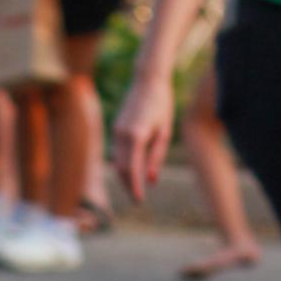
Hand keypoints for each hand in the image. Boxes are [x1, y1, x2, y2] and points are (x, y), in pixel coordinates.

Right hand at [113, 74, 175, 202]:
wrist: (147, 80)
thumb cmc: (161, 104)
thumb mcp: (165, 132)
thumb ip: (157, 156)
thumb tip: (151, 180)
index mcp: (137, 135)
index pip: (133, 169)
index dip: (135, 187)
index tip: (140, 200)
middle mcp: (122, 134)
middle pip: (122, 169)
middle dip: (128, 186)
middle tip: (138, 199)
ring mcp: (116, 131)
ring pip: (117, 162)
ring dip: (124, 177)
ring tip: (134, 188)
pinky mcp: (115, 128)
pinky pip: (116, 152)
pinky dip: (122, 164)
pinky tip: (130, 171)